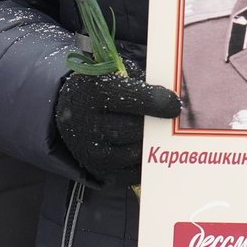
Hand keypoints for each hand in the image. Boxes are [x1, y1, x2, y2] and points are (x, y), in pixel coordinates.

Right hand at [54, 65, 181, 187]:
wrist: (71, 112)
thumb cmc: (102, 89)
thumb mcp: (116, 74)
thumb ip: (142, 82)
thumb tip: (171, 100)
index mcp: (94, 91)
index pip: (131, 98)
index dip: (158, 102)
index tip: (176, 105)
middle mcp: (88, 123)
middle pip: (134, 128)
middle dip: (155, 125)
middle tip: (169, 121)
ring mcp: (92, 151)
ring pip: (135, 152)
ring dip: (152, 144)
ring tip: (159, 134)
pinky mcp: (99, 171)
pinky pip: (132, 173)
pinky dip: (147, 162)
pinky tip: (152, 150)